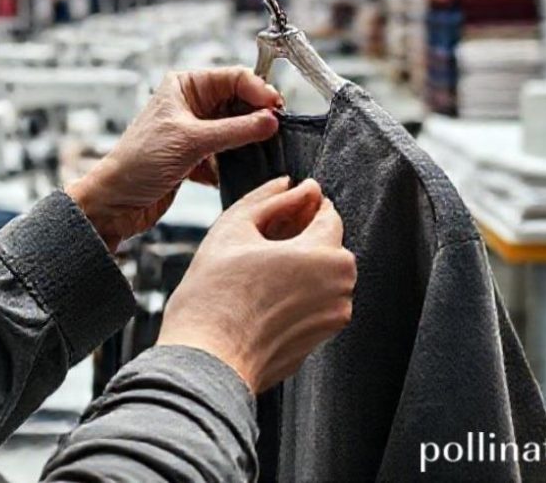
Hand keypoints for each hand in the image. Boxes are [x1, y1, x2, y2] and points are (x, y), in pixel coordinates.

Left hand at [68, 67, 281, 250]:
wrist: (116, 203)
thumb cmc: (138, 164)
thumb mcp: (192, 142)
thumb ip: (236, 130)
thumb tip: (271, 121)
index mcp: (186, 86)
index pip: (234, 77)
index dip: (259, 90)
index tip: (277, 107)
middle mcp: (191, 103)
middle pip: (239, 102)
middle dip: (257, 116)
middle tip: (276, 128)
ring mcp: (196, 130)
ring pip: (236, 128)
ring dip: (248, 140)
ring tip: (263, 148)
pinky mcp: (198, 155)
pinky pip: (229, 151)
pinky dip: (236, 160)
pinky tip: (236, 169)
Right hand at [156, 177, 356, 393]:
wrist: (205, 360)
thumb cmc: (216, 292)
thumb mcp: (235, 226)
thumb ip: (271, 198)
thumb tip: (297, 185)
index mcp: (325, 255)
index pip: (328, 213)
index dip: (304, 204)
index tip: (280, 206)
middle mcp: (339, 288)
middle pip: (329, 244)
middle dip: (302, 234)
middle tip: (262, 237)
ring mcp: (331, 320)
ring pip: (322, 275)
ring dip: (300, 264)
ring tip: (258, 266)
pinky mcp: (317, 342)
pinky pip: (313, 304)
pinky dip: (296, 293)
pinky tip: (262, 293)